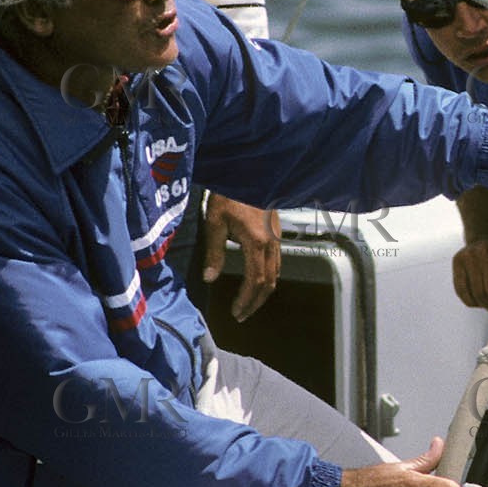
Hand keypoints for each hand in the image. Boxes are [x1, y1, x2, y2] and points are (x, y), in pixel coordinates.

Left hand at [200, 194, 280, 321]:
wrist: (249, 172)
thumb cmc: (230, 192)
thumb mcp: (215, 222)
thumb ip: (214, 252)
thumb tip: (210, 277)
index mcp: (257, 243)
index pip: (255, 281)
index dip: (246, 300)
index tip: (236, 312)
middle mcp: (271, 244)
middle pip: (269, 282)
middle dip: (256, 302)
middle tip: (242, 314)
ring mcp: (277, 238)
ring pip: (276, 273)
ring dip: (263, 291)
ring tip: (249, 302)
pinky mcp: (277, 233)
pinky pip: (277, 262)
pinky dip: (269, 277)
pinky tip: (258, 279)